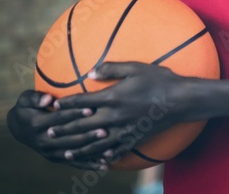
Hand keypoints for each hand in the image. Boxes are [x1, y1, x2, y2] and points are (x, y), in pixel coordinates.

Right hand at [6, 90, 108, 170]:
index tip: (91, 109)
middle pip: (69, 137)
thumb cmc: (26, 108)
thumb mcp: (25, 99)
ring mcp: (50, 152)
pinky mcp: (55, 158)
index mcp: (37, 124)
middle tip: (105, 130)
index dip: (75, 114)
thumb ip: (35, 97)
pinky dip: (89, 164)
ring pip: (74, 152)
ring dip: (91, 150)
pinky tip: (104, 165)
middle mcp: (43, 140)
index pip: (59, 118)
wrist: (18, 128)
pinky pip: (74, 163)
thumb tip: (48, 99)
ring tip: (109, 148)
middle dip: (87, 134)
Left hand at [49, 62, 192, 165]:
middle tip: (48, 133)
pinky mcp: (134, 138)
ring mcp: (124, 130)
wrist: (180, 100)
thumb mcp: (135, 68)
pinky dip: (105, 156)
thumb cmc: (159, 79)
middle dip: (64, 129)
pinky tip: (98, 160)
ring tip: (65, 152)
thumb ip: (112, 69)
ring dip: (79, 147)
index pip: (83, 102)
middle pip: (83, 125)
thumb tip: (91, 72)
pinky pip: (116, 150)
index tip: (54, 106)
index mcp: (113, 97)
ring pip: (96, 142)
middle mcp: (114, 116)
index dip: (67, 104)